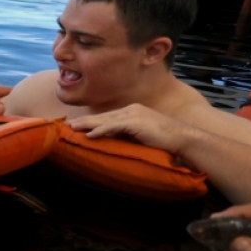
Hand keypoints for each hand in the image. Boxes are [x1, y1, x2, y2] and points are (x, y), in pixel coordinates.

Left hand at [67, 104, 186, 152]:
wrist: (182, 138)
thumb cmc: (164, 140)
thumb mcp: (140, 135)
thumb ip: (126, 135)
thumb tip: (111, 140)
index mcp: (132, 111)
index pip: (107, 116)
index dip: (91, 121)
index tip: (77, 124)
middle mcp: (131, 109)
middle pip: (103, 116)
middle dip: (84, 121)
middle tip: (68, 125)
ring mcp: (133, 114)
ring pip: (105, 120)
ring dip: (87, 125)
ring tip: (73, 128)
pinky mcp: (136, 122)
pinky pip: (113, 127)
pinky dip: (100, 131)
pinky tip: (89, 135)